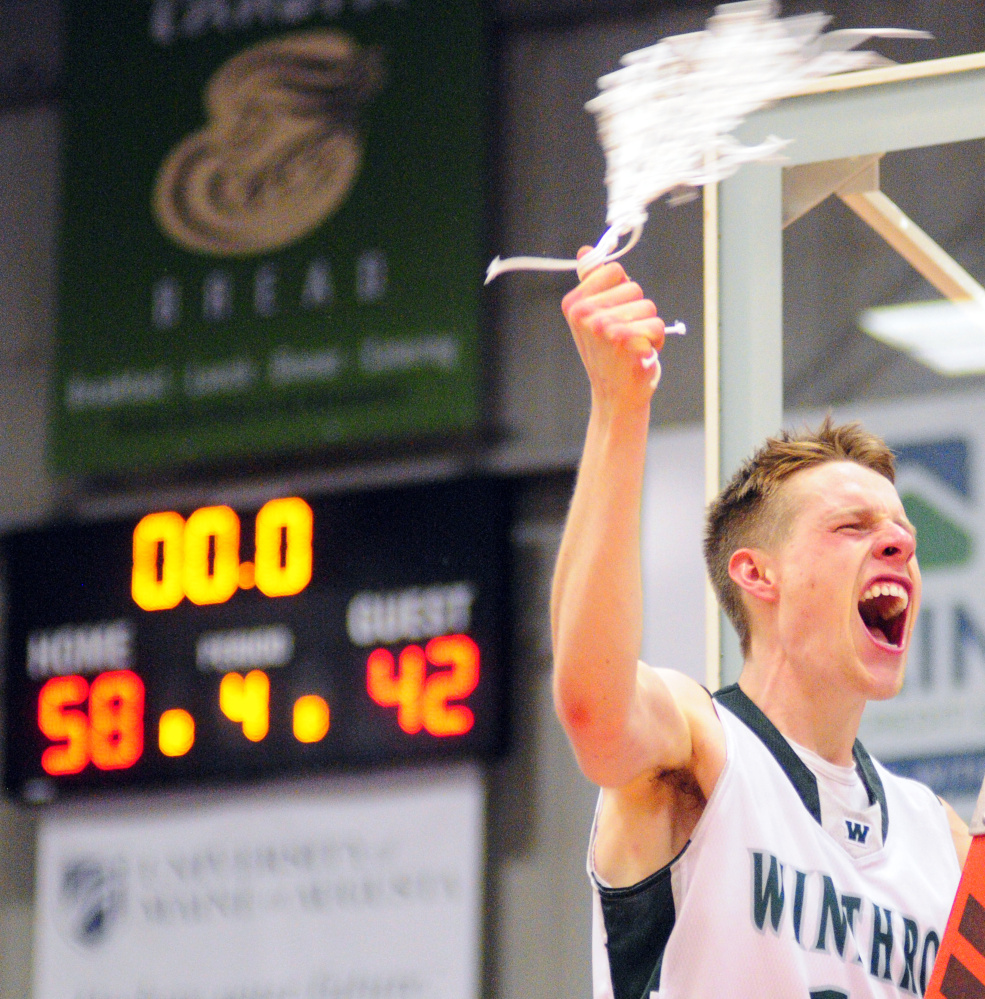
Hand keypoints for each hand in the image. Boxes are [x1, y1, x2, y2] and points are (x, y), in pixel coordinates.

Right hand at [561, 248, 665, 409]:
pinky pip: (657, 325)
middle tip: (624, 336)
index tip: (614, 313)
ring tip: (633, 346)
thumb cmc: (607, 355)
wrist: (614, 396)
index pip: (614, 270)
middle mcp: (585, 314)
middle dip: (637, 311)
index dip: (622, 290)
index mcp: (574, 304)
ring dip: (648, 327)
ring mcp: (604, 327)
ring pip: (648, 306)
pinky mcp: (626, 341)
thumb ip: (592, 282)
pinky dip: (656, 341)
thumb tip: (586, 251)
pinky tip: (641, 355)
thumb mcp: (591, 318)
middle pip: (634, 288)